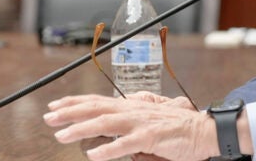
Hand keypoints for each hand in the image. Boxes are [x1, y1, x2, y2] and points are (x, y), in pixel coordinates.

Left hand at [43, 94, 218, 160]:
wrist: (206, 130)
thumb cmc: (181, 127)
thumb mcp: (155, 117)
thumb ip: (136, 117)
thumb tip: (119, 119)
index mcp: (135, 107)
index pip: (100, 101)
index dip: (76, 102)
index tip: (56, 106)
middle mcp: (136, 111)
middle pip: (98, 108)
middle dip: (71, 112)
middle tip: (49, 117)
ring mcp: (143, 123)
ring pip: (107, 123)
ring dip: (82, 128)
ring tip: (62, 134)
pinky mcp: (152, 137)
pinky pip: (127, 144)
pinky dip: (109, 149)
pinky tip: (94, 154)